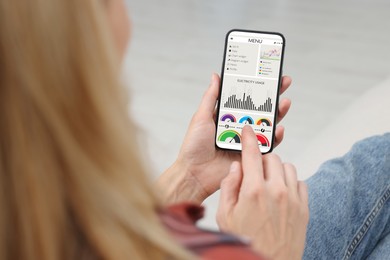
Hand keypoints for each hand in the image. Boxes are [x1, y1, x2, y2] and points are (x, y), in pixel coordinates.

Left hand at [157, 74, 291, 203]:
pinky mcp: (252, 154)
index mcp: (227, 116)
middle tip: (284, 82)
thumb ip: (210, 98)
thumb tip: (216, 76)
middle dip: (273, 96)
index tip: (267, 74)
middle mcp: (239, 127)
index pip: (245, 98)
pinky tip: (279, 128)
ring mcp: (247, 140)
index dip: (256, 87)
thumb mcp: (201, 117)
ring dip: (278, 113)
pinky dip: (276, 137)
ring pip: (267, 125)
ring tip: (284, 103)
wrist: (194, 173)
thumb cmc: (194, 146)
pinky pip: (268, 145)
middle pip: (260, 109)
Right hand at [217, 126, 308, 259]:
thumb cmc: (245, 241)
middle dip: (261, 159)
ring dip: (276, 169)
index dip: (248, 138)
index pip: (251, 154)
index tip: (247, 129)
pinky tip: (280, 193)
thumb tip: (235, 168)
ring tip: (267, 183)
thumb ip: (228, 187)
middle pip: (272, 157)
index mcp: (253, 190)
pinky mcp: (303, 208)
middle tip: (254, 170)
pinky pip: (300, 182)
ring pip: (288, 167)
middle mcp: (275, 191)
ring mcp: (292, 199)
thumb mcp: (225, 216)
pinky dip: (290, 182)